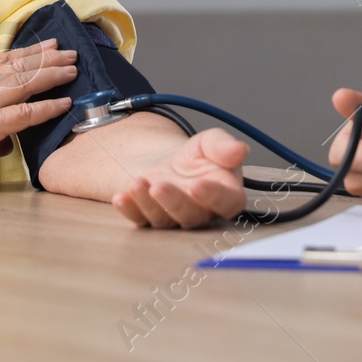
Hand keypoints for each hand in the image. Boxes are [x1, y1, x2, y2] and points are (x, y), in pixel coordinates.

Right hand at [0, 40, 77, 184]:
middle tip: (70, 51)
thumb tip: (8, 140)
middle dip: (48, 57)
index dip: (30, 51)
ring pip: (24, 82)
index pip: (5, 61)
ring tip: (72, 69)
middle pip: (19, 66)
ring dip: (51, 74)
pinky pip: (24, 113)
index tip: (49, 44)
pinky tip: (63, 103)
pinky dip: (46, 107)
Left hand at [112, 128, 248, 227]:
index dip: (214, 197)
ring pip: (164, 219)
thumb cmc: (198, 155)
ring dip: (148, 203)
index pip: (227, 203)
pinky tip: (121, 197)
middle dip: (174, 202)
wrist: (171, 162)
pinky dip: (130, 210)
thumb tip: (240, 149)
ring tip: (136, 182)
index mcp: (226, 195)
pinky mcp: (152, 218)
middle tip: (159, 186)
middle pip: (192, 216)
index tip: (198, 184)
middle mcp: (202, 212)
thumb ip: (224, 146)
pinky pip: (141, 219)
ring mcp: (175, 218)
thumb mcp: (211, 142)